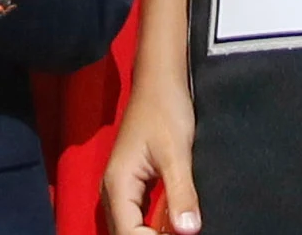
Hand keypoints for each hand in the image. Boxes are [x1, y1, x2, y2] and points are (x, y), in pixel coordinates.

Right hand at [103, 77, 201, 234]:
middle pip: (127, 234)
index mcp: (118, 185)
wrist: (160, 81)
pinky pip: (139, 215)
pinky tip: (175, 223)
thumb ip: (182, 193)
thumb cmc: (165, 110)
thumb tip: (189, 231)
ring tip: (179, 230)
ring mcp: (121, 188)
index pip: (129, 234)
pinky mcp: (133, 184)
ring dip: (153, 232)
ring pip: (132, 226)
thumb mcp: (177, 153)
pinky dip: (154, 224)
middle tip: (182, 233)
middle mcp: (113, 191)